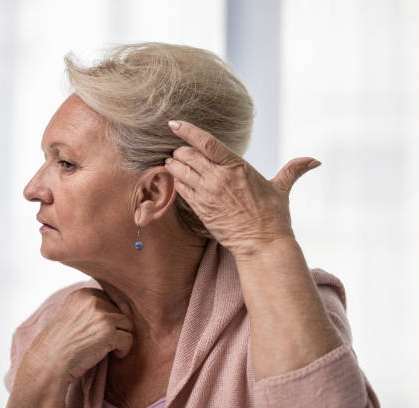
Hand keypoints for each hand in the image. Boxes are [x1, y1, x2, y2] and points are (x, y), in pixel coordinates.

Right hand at [23, 288, 133, 388]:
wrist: (50, 362)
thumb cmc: (60, 343)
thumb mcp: (72, 314)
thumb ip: (90, 307)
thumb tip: (116, 308)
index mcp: (82, 294)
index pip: (109, 300)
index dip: (107, 317)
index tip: (99, 330)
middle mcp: (92, 300)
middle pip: (119, 311)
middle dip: (115, 327)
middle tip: (103, 341)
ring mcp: (101, 315)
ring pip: (127, 324)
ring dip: (121, 338)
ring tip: (109, 348)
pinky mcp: (108, 332)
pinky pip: (129, 338)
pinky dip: (124, 350)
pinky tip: (113, 355)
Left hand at [164, 120, 320, 258]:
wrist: (262, 245)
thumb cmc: (273, 216)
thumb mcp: (281, 189)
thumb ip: (293, 170)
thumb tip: (316, 161)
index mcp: (237, 167)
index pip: (206, 143)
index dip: (188, 131)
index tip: (174, 123)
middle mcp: (218, 178)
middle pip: (187, 155)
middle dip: (180, 151)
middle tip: (180, 151)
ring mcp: (207, 194)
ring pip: (179, 171)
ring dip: (173, 165)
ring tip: (174, 163)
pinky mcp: (200, 209)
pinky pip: (180, 189)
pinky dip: (176, 181)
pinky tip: (177, 179)